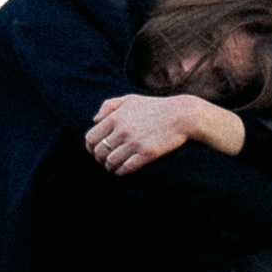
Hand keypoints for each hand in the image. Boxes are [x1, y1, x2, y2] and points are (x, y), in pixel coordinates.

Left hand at [85, 93, 240, 175]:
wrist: (181, 115)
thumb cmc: (154, 106)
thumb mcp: (129, 99)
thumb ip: (108, 106)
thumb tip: (94, 120)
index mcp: (115, 117)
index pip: (91, 138)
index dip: (89, 147)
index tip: (93, 151)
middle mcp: (122, 130)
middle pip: (99, 152)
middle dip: (98, 159)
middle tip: (103, 160)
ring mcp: (135, 142)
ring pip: (111, 162)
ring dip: (109, 167)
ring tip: (112, 167)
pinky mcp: (147, 153)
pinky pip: (127, 168)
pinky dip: (121, 172)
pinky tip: (122, 171)